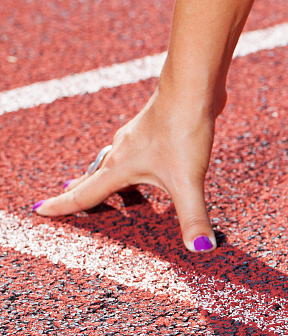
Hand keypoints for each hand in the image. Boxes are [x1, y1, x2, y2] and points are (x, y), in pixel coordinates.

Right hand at [32, 88, 218, 252]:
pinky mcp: (157, 128)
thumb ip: (193, 216)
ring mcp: (139, 137)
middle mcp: (123, 151)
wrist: (193, 87)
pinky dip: (132, 163)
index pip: (85, 194)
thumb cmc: (183, 130)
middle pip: (94, 176)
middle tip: (65, 201)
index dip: (62, 206)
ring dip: (107, 176)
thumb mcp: (189, 181)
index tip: (39, 210)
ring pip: (114, 162)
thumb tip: (200, 249)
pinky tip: (147, 160)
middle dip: (80, 192)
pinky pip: (136, 150)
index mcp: (120, 166)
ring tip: (109, 188)